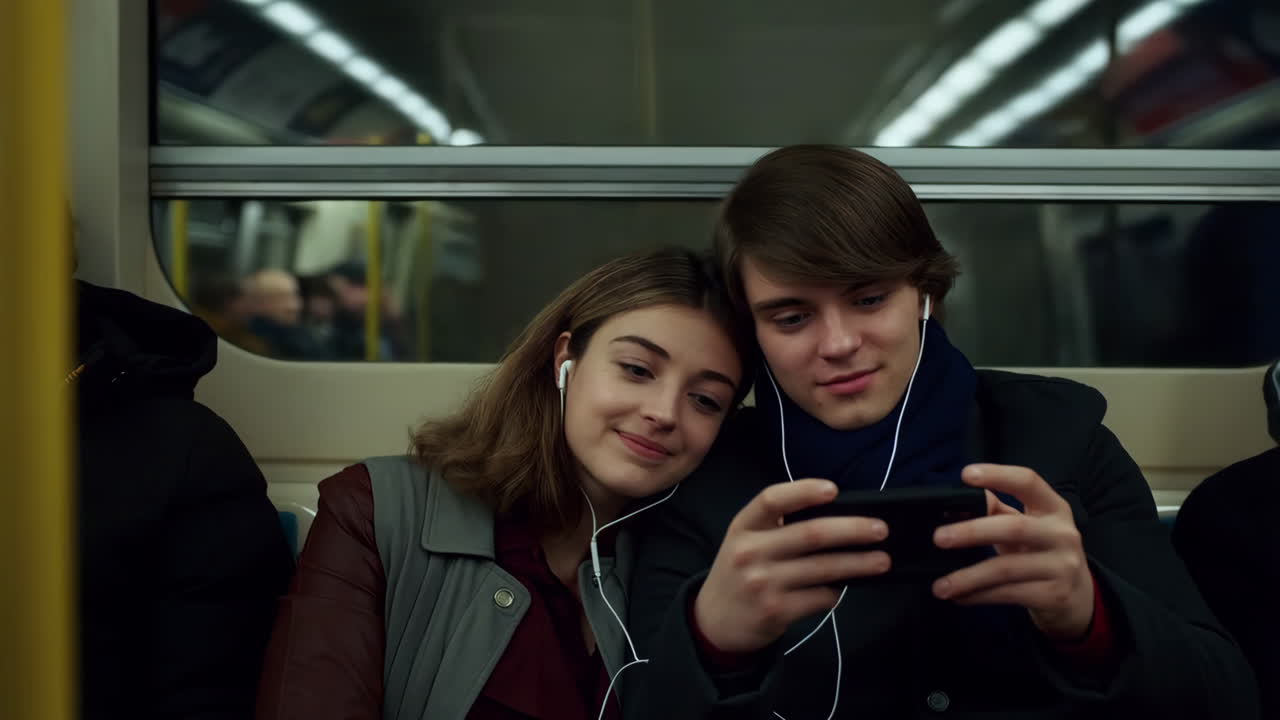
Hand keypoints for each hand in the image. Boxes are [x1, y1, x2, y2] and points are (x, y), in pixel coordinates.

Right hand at [693, 479, 891, 653]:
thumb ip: (778, 527)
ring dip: (859, 564)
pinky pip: (820, 598)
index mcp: (743, 526)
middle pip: (811, 535)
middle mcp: (750, 552)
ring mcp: (762, 584)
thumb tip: (837, 517)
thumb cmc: (741, 572)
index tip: (834, 489)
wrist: (715, 621)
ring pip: (823, 569)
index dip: (804, 491)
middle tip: (880, 529)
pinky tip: (842, 588)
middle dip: (852, 530)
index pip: (771, 499)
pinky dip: (837, 592)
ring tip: (882, 560)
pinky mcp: (776, 611)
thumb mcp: (745, 541)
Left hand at [931, 464, 1094, 640]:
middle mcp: (1063, 534)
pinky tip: (959, 597)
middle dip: (972, 532)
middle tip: (939, 538)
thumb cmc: (1042, 552)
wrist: (1079, 597)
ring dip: (968, 577)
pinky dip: (979, 596)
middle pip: (1014, 527)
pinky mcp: (1055, 595)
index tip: (966, 475)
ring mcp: (1062, 566)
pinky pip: (1009, 594)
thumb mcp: (1027, 526)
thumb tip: (956, 503)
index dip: (998, 475)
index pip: (1028, 482)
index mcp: (1053, 508)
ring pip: (1007, 569)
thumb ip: (996, 510)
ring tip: (940, 585)